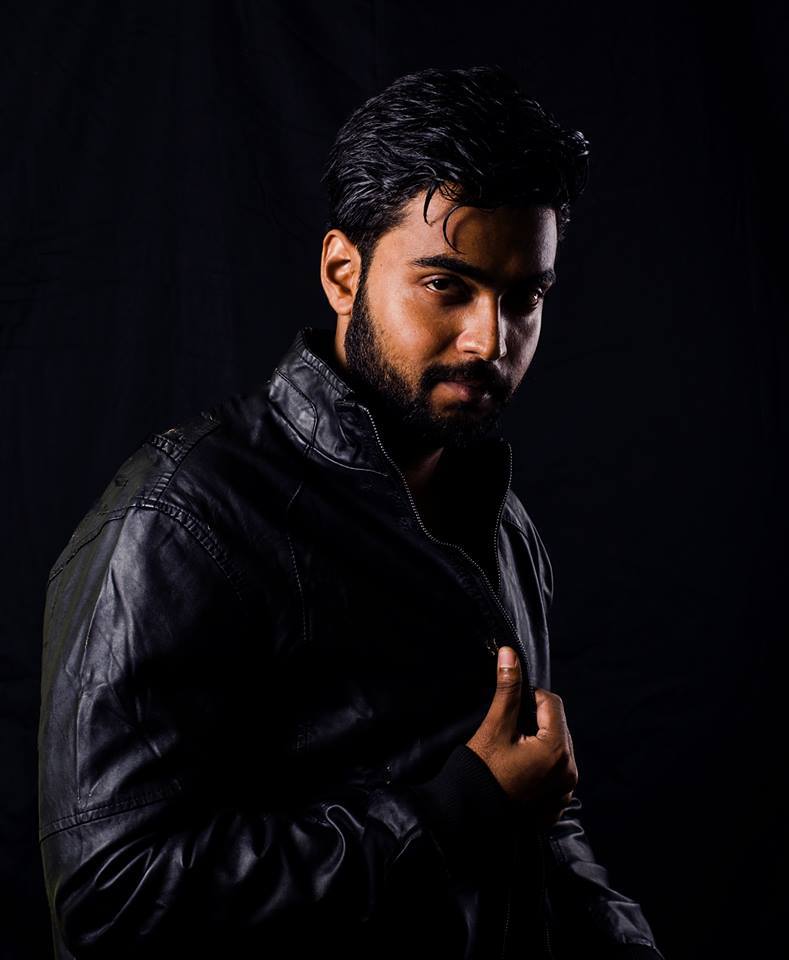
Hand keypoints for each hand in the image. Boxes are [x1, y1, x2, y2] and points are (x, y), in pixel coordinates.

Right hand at [466, 645, 577, 826]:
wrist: (470, 817)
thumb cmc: (481, 771)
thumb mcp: (495, 726)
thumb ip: (508, 689)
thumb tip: (509, 653)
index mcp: (556, 749)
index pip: (552, 703)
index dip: (530, 698)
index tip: (510, 710)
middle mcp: (568, 771)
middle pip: (557, 725)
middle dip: (536, 721)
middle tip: (509, 733)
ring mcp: (565, 790)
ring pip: (557, 747)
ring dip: (539, 742)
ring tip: (513, 752)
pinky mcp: (557, 803)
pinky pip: (556, 771)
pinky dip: (542, 765)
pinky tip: (520, 771)